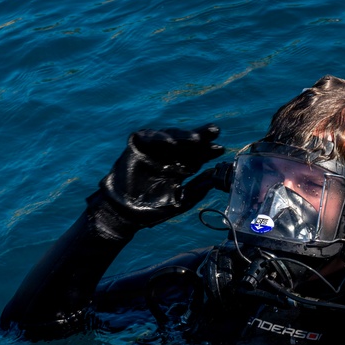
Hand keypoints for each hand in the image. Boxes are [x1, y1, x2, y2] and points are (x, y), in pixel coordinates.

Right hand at [88, 124, 224, 227]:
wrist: (124, 213)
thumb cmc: (152, 210)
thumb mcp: (180, 202)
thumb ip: (196, 190)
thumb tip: (214, 177)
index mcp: (181, 168)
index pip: (198, 156)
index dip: (209, 151)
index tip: (221, 149)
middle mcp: (169, 156)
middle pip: (188, 143)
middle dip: (201, 136)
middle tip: (215, 131)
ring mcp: (154, 150)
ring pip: (171, 136)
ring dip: (184, 135)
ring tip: (196, 138)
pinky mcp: (138, 146)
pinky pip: (148, 137)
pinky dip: (159, 137)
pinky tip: (170, 141)